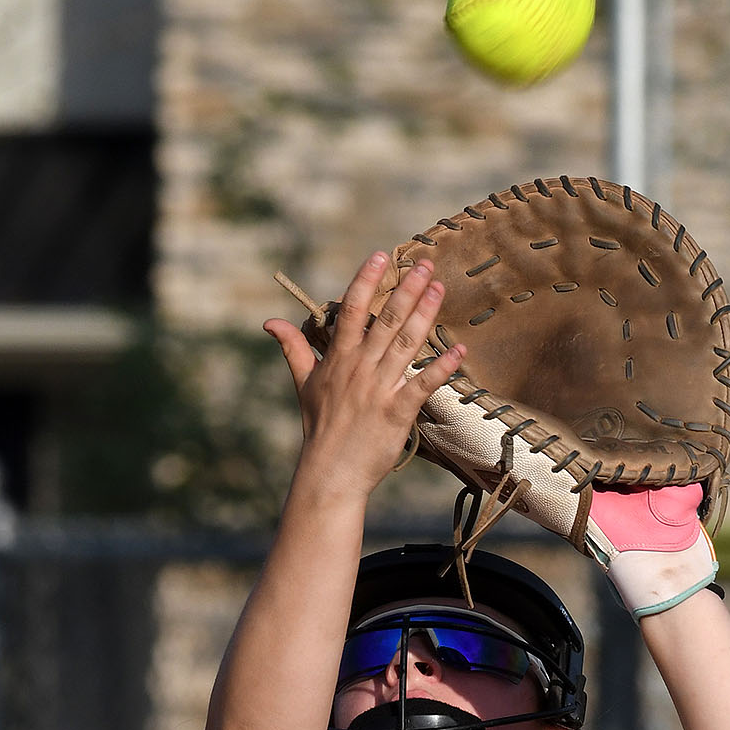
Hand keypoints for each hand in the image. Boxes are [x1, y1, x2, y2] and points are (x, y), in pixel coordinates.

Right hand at [264, 252, 464, 498]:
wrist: (330, 473)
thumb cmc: (320, 428)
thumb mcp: (303, 384)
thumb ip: (293, 348)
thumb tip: (270, 321)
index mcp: (338, 359)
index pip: (352, 310)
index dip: (365, 280)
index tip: (380, 256)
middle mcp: (359, 369)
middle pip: (385, 321)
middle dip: (406, 289)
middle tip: (425, 264)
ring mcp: (378, 390)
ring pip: (404, 345)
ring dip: (424, 315)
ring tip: (439, 289)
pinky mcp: (396, 414)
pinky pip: (422, 386)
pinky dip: (441, 368)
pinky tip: (459, 350)